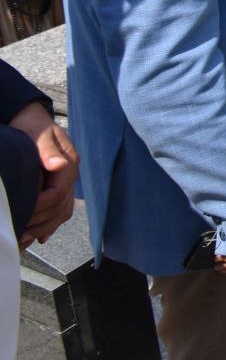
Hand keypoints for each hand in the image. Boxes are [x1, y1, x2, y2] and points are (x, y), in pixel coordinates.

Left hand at [9, 101, 78, 246]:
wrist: (32, 120)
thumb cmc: (32, 126)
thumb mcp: (37, 134)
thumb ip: (47, 150)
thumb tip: (59, 165)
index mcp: (69, 162)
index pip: (59, 193)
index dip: (41, 206)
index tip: (22, 213)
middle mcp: (71, 174)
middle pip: (62, 207)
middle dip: (41, 223)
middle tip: (20, 234)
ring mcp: (66, 181)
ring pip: (62, 212)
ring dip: (45, 228)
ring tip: (26, 239)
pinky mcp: (59, 185)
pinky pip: (60, 209)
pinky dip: (50, 225)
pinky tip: (40, 237)